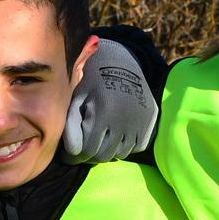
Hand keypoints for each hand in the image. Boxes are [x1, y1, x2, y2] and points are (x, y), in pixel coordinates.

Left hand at [63, 38, 157, 162]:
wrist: (120, 62)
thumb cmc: (91, 80)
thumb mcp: (76, 98)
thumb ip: (71, 126)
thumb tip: (73, 152)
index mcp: (104, 113)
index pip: (87, 151)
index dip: (75, 157)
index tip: (68, 156)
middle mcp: (124, 120)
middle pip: (104, 155)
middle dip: (90, 155)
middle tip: (84, 148)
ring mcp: (140, 122)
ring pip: (120, 153)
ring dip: (108, 150)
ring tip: (100, 139)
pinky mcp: (150, 121)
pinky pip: (137, 146)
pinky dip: (125, 145)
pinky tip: (117, 133)